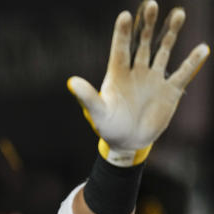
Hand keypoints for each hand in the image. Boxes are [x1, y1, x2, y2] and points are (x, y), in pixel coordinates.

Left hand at [68, 1, 209, 165]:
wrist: (128, 142)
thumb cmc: (108, 127)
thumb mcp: (97, 112)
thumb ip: (87, 97)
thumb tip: (71, 82)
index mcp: (117, 74)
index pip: (120, 49)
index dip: (122, 33)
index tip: (124, 16)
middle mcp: (137, 71)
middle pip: (143, 43)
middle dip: (147, 24)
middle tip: (151, 4)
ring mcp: (154, 79)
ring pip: (163, 50)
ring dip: (170, 33)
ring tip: (178, 13)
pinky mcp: (170, 91)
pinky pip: (183, 73)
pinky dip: (192, 62)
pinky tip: (202, 48)